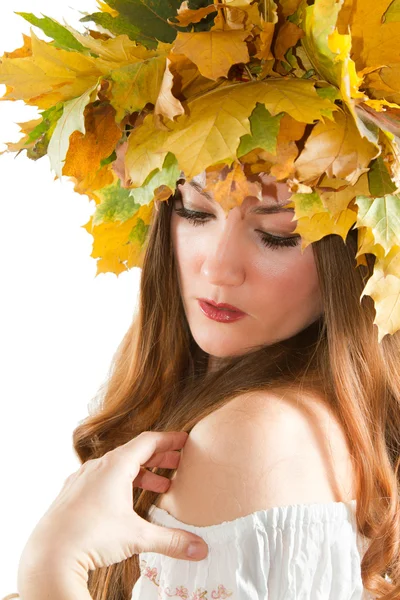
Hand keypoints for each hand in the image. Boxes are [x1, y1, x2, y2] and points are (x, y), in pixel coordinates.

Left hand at [18, 431, 208, 580]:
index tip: (184, 440)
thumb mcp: (138, 537)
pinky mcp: (72, 493)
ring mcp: (82, 478)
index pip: (149, 441)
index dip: (169, 439)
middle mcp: (98, 466)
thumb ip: (171, 540)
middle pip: (134, 452)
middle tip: (177, 462)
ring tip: (158, 486)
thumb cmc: (91, 537)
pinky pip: (100, 479)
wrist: (49, 553)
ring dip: (140, 473)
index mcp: (116, 466)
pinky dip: (119, 483)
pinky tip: (124, 500)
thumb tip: (200, 549)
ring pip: (116, 467)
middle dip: (158, 457)